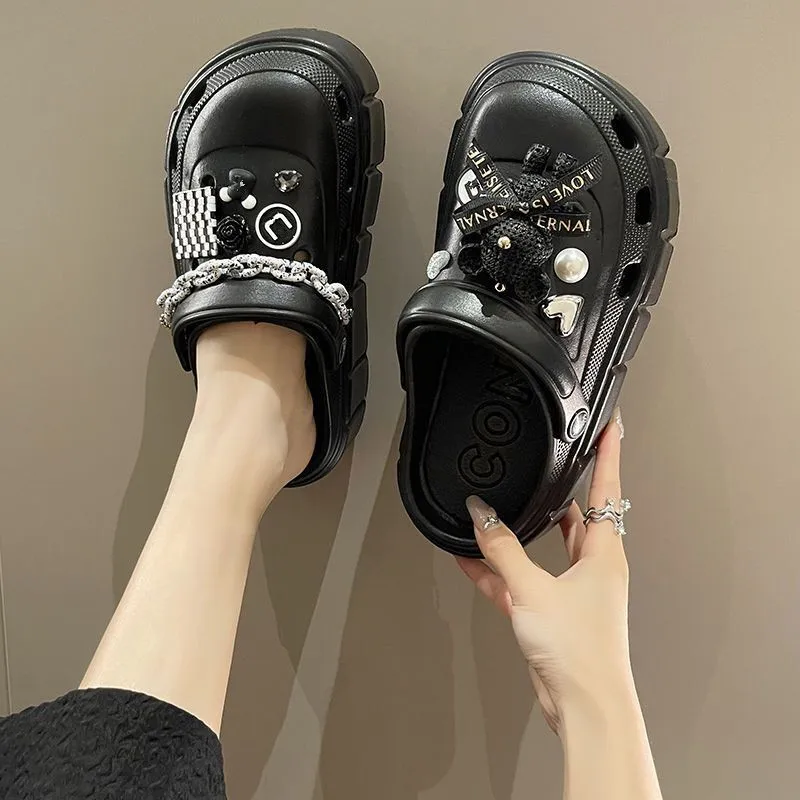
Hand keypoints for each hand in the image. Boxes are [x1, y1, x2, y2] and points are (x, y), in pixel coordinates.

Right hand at [458, 411, 630, 733]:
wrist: (583, 704)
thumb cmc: (580, 649)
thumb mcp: (533, 589)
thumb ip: (502, 550)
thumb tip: (480, 515)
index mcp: (604, 552)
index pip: (607, 487)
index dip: (609, 452)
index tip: (612, 424)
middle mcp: (593, 566)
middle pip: (577, 514)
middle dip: (563, 487)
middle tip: (554, 458)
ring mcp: (572, 589)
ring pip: (545, 546)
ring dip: (522, 529)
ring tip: (498, 507)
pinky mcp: (551, 611)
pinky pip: (520, 578)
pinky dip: (497, 568)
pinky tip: (470, 557)